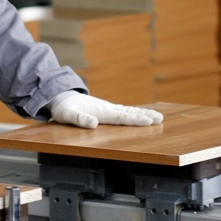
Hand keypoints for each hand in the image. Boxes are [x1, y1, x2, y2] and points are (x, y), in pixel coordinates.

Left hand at [49, 91, 163, 128]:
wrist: (60, 97)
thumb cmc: (63, 108)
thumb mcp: (67, 115)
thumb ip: (80, 119)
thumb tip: (94, 123)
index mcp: (101, 111)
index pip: (121, 117)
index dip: (136, 119)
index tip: (149, 121)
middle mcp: (106, 109)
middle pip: (129, 113)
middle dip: (145, 116)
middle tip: (160, 118)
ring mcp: (106, 108)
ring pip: (128, 111)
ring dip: (142, 114)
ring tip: (157, 116)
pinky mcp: (104, 110)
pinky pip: (122, 111)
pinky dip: (133, 112)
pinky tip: (139, 114)